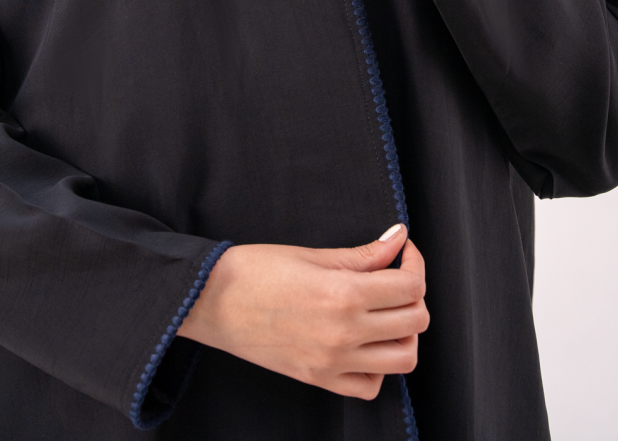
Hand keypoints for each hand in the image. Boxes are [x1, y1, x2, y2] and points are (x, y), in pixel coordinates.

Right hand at [178, 224, 428, 399]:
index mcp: (343, 295)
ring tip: (386, 310)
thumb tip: (397, 239)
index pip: (410, 286)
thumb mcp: (312, 254)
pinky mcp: (319, 379)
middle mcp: (344, 334)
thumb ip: (362, 254)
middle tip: (394, 275)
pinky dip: (379, 366)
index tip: (402, 250)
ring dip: (405, 332)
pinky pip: (370, 385)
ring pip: (403, 358)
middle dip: (413, 293)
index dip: (414, 262)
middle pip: (415, 321)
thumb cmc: (254, 269)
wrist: (210, 300)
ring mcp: (333, 362)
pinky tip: (365, 341)